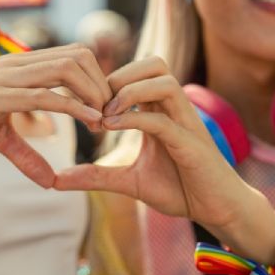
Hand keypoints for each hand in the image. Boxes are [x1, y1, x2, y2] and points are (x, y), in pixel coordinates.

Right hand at [0, 44, 111, 188]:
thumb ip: (25, 154)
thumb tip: (50, 181)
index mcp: (18, 67)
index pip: (72, 55)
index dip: (96, 77)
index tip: (104, 107)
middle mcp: (15, 65)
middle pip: (78, 56)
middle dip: (102, 83)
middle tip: (110, 114)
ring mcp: (4, 78)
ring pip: (65, 69)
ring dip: (92, 93)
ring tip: (102, 119)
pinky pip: (42, 95)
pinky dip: (72, 107)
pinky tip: (89, 119)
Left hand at [54, 57, 259, 229]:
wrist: (218, 210)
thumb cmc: (180, 190)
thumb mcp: (128, 182)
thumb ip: (96, 176)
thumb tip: (57, 179)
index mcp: (161, 112)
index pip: (137, 75)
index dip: (107, 82)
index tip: (82, 103)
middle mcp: (175, 110)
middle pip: (154, 64)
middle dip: (120, 75)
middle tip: (94, 101)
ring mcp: (186, 123)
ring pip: (163, 81)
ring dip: (129, 91)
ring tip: (104, 114)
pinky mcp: (192, 143)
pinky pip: (163, 119)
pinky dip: (135, 118)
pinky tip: (111, 128)